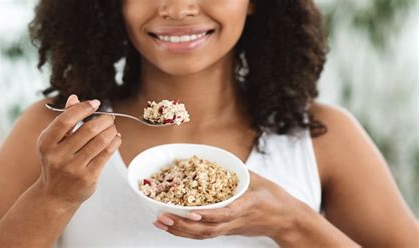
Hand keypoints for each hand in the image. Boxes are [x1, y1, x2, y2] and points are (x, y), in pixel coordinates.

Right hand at [35, 95, 121, 205]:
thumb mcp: (53, 142)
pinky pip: (106, 154)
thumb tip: (74, 97)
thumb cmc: (56, 163)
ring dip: (111, 130)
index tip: (95, 103)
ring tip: (113, 127)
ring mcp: (73, 168)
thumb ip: (64, 120)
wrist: (55, 196)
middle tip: (109, 117)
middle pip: (88, 130)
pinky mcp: (88, 177)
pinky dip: (114, 142)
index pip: (66, 120)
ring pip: (100, 142)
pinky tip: (115, 138)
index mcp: (46, 143)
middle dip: (103, 120)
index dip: (82, 108)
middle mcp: (58, 156)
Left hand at [153, 171, 313, 240]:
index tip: (189, 212)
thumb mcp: (258, 180)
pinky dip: (188, 231)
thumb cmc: (274, 198)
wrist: (286, 220)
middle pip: (207, 229)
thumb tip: (218, 159)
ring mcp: (231, 228)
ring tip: (161, 222)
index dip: (206, 215)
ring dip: (180, 230)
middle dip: (183, 225)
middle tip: (162, 217)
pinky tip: (173, 226)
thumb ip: (238, 171)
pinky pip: (205, 234)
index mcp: (246, 206)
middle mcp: (236, 221)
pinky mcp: (228, 230)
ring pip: (204, 235)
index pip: (225, 214)